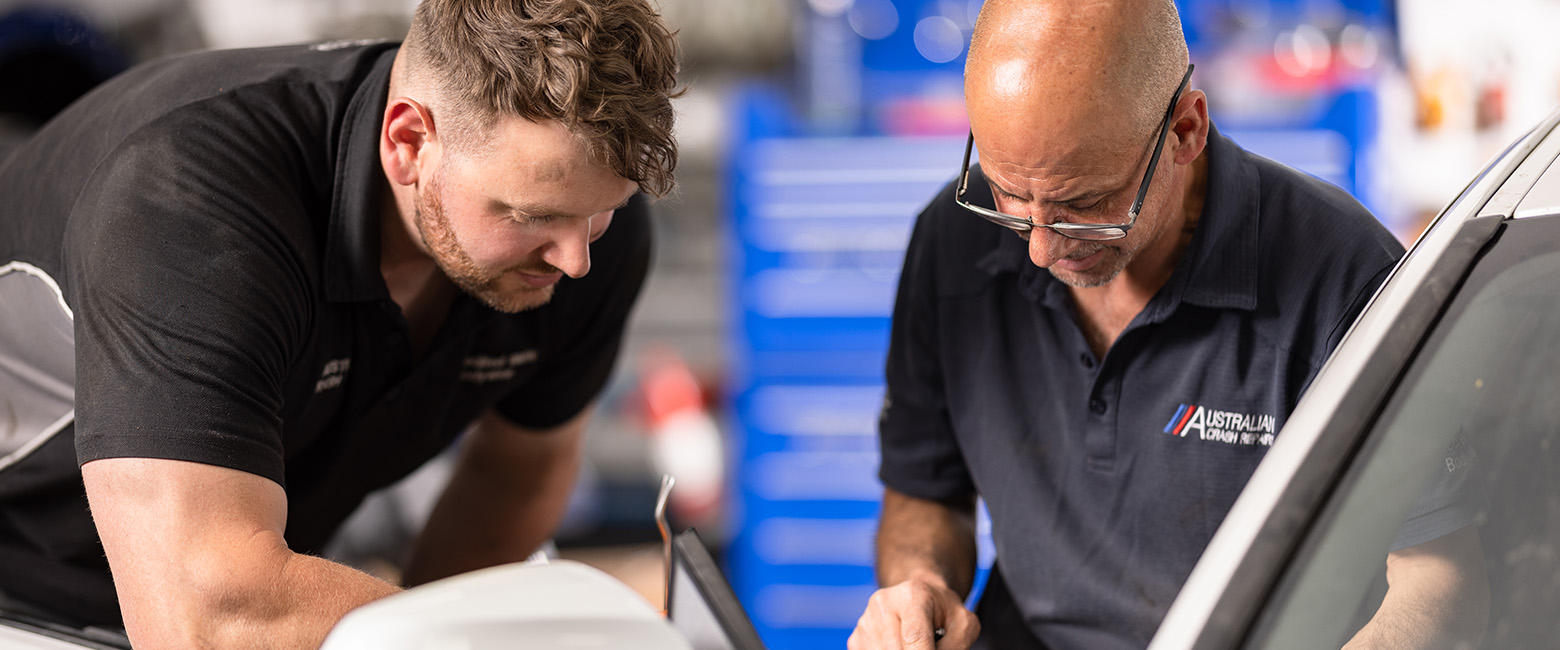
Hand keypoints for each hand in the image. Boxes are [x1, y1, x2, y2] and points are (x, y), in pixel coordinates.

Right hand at [848, 575, 979, 649]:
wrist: (919, 596)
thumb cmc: (943, 612)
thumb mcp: (963, 623)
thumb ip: (957, 645)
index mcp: (912, 595)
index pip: (914, 636)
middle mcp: (883, 604)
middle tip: (929, 645)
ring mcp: (865, 620)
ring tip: (915, 644)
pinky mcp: (856, 637)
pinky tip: (902, 646)